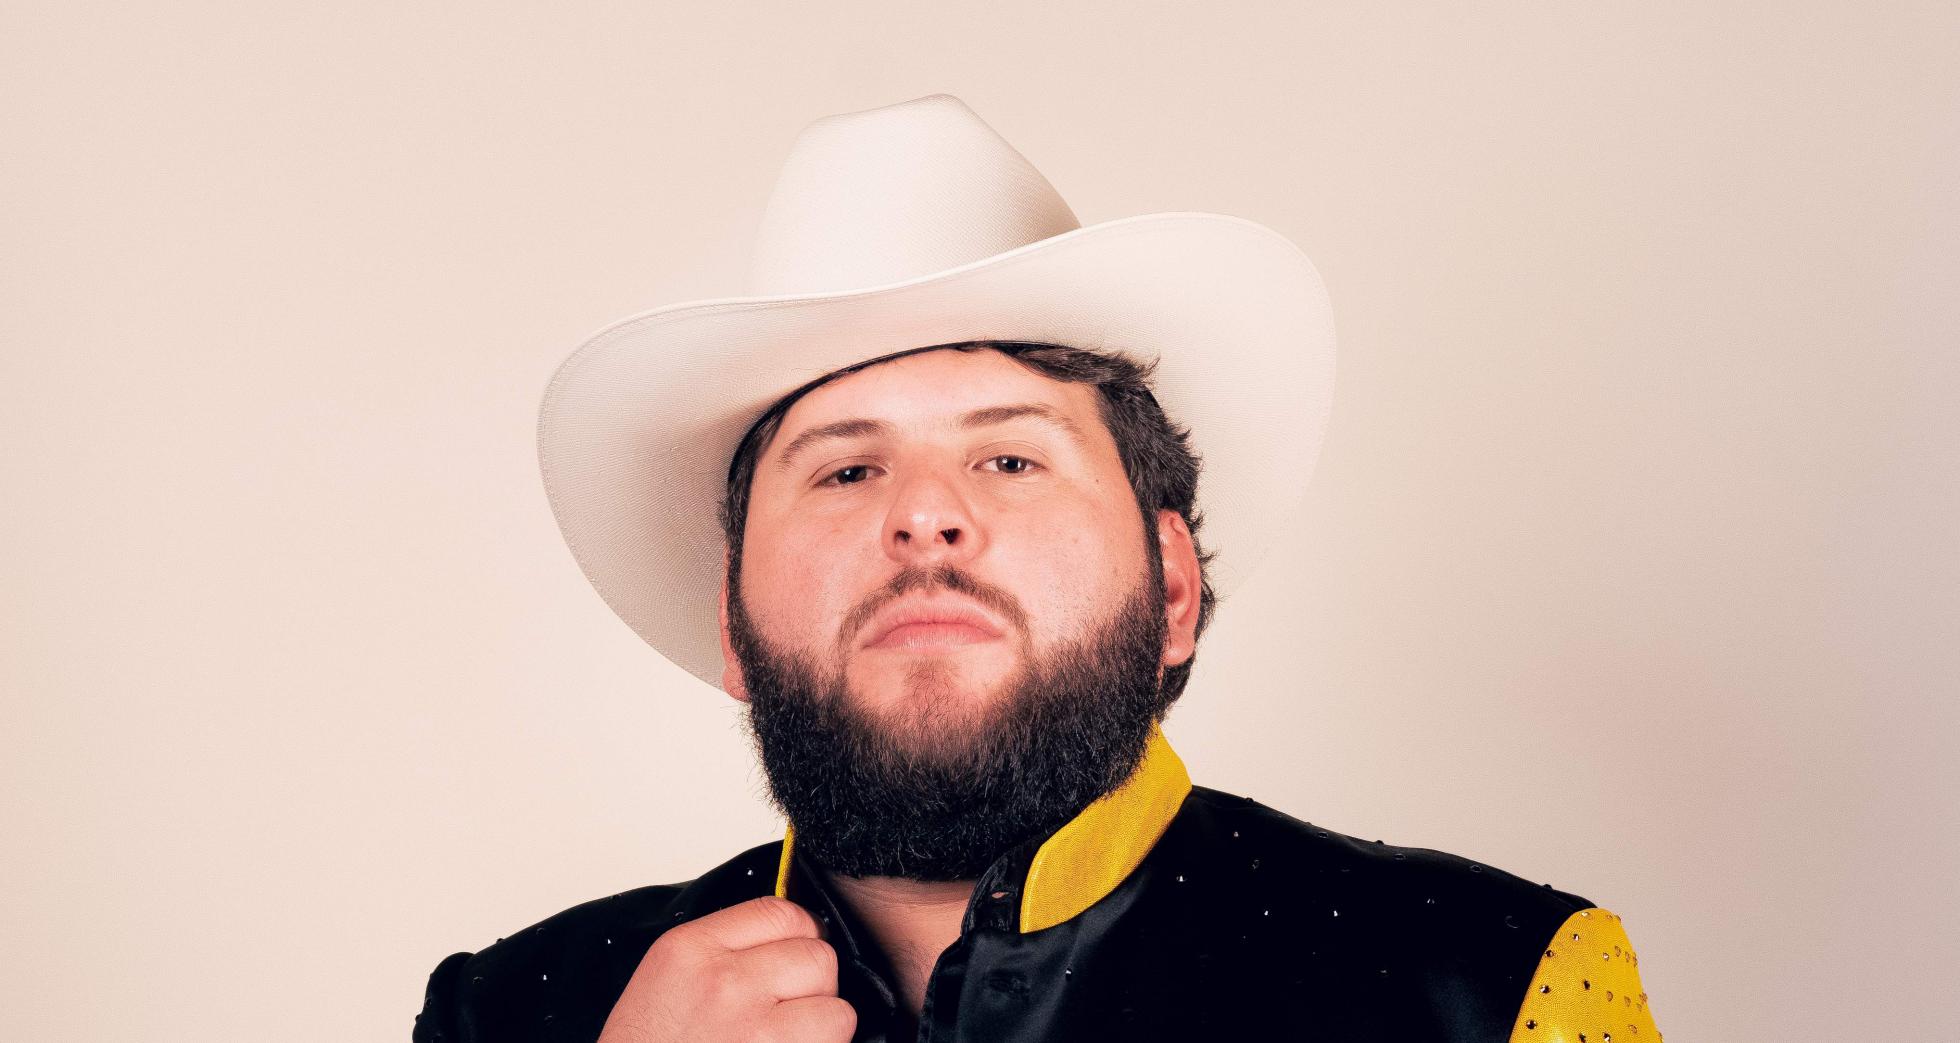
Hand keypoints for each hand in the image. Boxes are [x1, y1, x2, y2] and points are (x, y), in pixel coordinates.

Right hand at [596, 896, 856, 1042]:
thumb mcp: (667, 978)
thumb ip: (722, 949)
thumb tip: (784, 938)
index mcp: (690, 950)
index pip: (778, 912)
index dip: (801, 933)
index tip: (796, 953)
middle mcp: (725, 983)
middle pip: (816, 956)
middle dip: (812, 982)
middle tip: (788, 1007)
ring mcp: (755, 1028)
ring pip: (836, 1005)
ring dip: (822, 1023)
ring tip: (788, 1037)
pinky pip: (833, 1042)